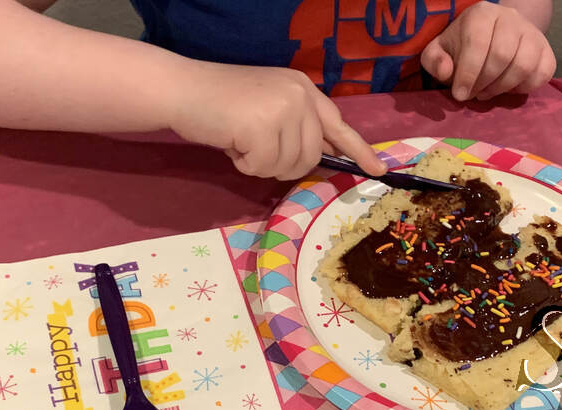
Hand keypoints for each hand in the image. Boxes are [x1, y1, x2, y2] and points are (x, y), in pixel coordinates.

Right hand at [169, 62, 385, 179]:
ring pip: (289, 165)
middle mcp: (300, 95)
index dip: (359, 150)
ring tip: (240, 140)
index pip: (338, 124)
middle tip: (255, 148)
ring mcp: (284, 109)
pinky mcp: (263, 126)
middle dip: (283, 164)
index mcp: (304, 89)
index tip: (379, 170)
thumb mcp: (269, 105)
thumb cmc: (222, 102)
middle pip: (311, 157)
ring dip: (261, 164)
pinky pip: (263, 168)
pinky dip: (245, 164)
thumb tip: (324, 155)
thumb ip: (297, 125)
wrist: (182, 88)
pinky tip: (231, 143)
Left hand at [421, 2, 555, 101]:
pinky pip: (542, 73)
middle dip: (484, 83)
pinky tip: (508, 89)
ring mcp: (532, 33)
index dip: (467, 74)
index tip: (460, 95)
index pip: (477, 44)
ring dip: (502, 88)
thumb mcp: (439, 51)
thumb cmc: (461, 47)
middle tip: (474, 94)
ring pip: (524, 66)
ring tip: (488, 92)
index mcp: (481, 14)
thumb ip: (435, 61)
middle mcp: (511, 18)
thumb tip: (446, 72)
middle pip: (502, 56)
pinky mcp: (547, 50)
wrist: (493, 36)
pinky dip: (524, 88)